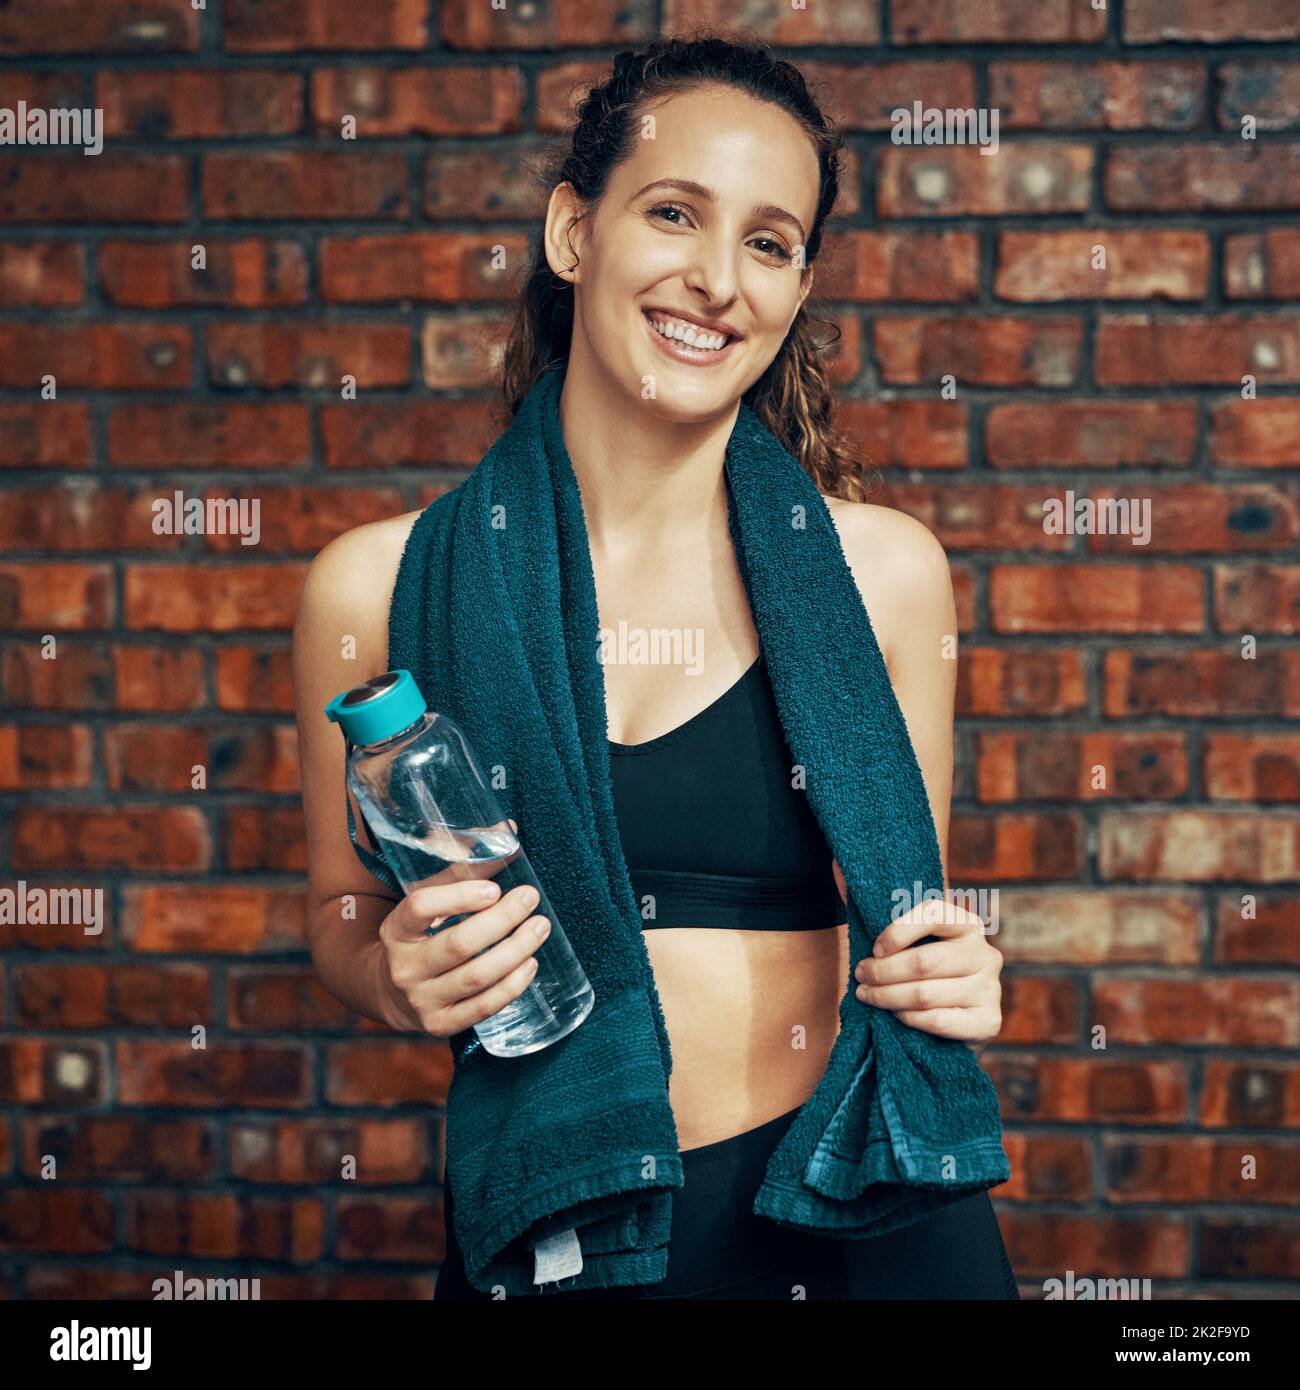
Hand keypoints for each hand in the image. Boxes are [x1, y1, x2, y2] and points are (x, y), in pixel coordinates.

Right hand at [377, 820, 550, 1036]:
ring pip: (475, 976)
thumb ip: (465, 868)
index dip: (458, 896)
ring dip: (515, 950)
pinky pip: (482, 1008)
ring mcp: (422, 999)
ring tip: (540, 927)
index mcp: (396, 929)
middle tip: (531, 897)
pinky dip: (511, 987)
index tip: (493, 888)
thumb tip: (507, 829)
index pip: (420, 907)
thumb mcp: (430, 902)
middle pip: (458, 943)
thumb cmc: (420, 936)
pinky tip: (531, 965)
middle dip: (502, 920)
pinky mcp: (440, 1025)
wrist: (389, 992)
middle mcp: (404, 966)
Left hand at [852, 899, 1001, 1044]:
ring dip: (887, 997)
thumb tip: (835, 868)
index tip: (874, 949)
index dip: (898, 931)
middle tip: (861, 977)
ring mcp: (991, 989)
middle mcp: (985, 953)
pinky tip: (896, 1015)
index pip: (933, 913)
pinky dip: (910, 1020)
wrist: (952, 1019)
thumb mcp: (903, 938)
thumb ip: (871, 904)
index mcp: (967, 923)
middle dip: (882, 972)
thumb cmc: (919, 969)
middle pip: (924, 962)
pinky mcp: (989, 1022)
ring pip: (926, 994)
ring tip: (868, 996)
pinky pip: (939, 1022)